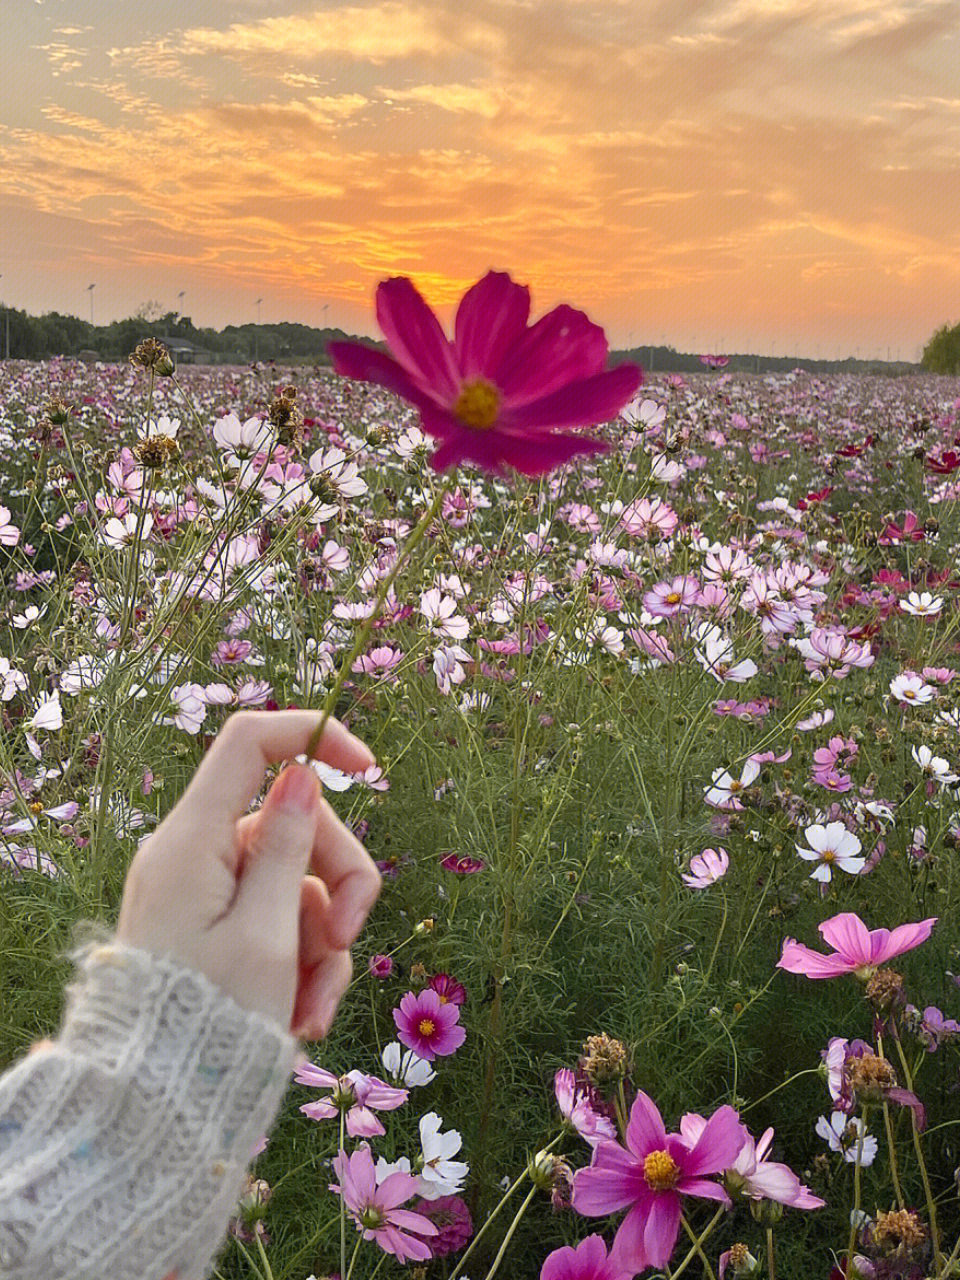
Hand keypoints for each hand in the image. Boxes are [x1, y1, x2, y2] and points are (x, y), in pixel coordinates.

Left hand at [116, 710, 381, 1038]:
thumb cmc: (208, 1020)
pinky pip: (280, 919)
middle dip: (337, 879)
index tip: (369, 768)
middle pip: (294, 823)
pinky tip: (302, 1016)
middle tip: (346, 938)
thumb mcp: (266, 933)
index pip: (249, 743)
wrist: (155, 1104)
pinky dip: (302, 962)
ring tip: (314, 1007)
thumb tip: (299, 775)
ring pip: (298, 879)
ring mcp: (206, 892)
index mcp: (194, 839)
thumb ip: (287, 848)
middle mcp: (196, 854)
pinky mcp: (216, 927)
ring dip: (322, 940)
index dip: (312, 736)